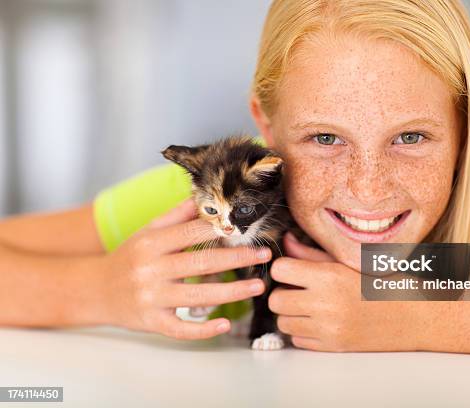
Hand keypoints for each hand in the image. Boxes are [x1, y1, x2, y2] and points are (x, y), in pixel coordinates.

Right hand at [99, 198, 270, 339]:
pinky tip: (225, 324)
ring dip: (231, 293)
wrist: (95, 290)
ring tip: (257, 287)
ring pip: (197, 297)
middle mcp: (151, 270)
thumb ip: (176, 216)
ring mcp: (151, 298)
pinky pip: (180, 329)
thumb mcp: (148, 231)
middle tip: (264, 255)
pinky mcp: (151, 322)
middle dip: (236, 258)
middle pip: (201, 263)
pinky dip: (203, 330)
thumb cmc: (129, 256)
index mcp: (152, 243)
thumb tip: (203, 195)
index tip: (247, 228)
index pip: (192, 233)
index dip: (222, 230)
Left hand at [269, 233, 423, 350]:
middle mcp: (325, 303)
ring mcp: (328, 329)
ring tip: (310, 305)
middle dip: (284, 292)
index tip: (293, 269)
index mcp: (330, 276)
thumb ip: (313, 253)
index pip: (280, 270)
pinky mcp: (332, 347)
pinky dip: (303, 331)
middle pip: (276, 300)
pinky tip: (320, 321)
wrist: (416, 317)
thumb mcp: (351, 261)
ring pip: (283, 323)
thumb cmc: (386, 284)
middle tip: (298, 289)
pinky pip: (298, 341)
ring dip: (291, 314)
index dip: (283, 268)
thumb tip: (286, 241)